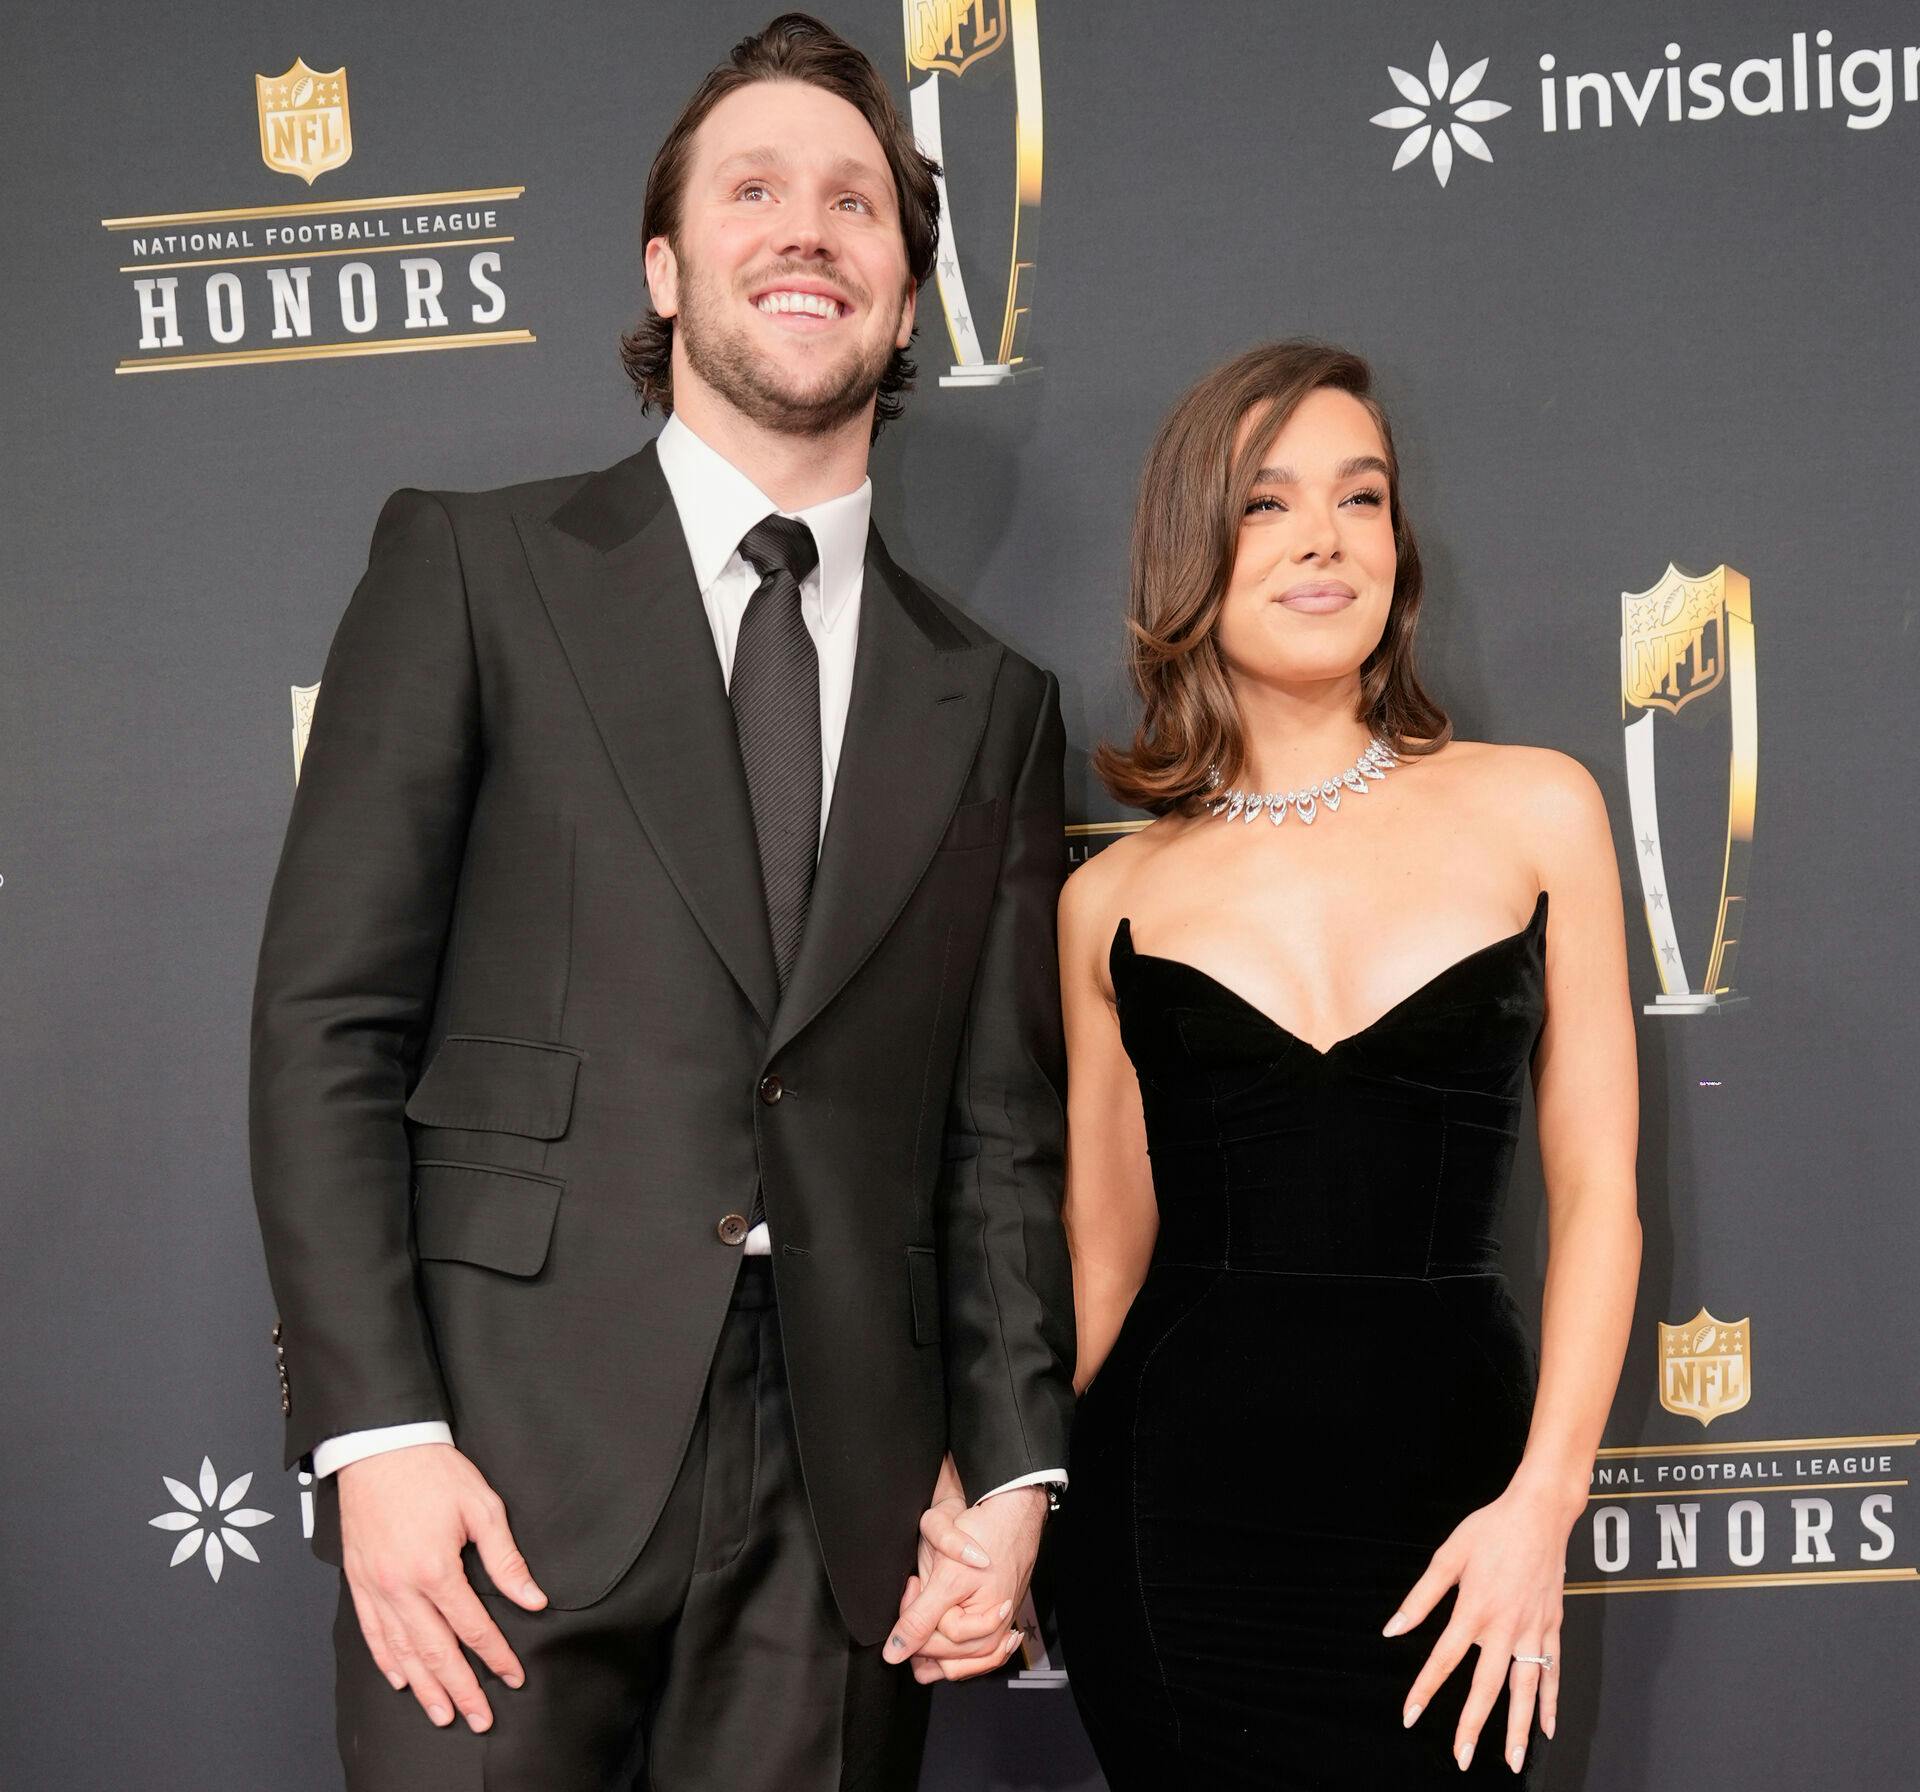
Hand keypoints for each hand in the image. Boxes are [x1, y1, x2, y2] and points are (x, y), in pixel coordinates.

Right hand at [338, 1442, 546, 1732]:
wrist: (382, 1446)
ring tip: (442, 1713)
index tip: (513, 1677)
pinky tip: (401, 1678)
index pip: (472, 1626)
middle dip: (460, 1689)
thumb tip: (531, 1596)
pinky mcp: (358, 1580)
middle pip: (435, 1651)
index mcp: (435, 1569)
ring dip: (424, 1686)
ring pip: (401, 1650)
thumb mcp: (482, 1508)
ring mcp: (376, 1586)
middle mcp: (401, 1586)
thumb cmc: (434, 1470)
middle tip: (479, 1717)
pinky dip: (386, 1659)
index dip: (496, 1656)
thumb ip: (505, 1559)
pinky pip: (371, 1631)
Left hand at [884, 1458, 1045, 1682]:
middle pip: (940, 1657)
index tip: (915, 1582)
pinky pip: (971, 1656)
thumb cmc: (987, 1538)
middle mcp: (994, 1638)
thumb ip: (918, 1618)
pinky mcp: (1000, 1626)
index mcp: (983, 1630)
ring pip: (953, 1662)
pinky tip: (945, 1623)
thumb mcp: (945, 1577)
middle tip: (923, 1587)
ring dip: (935, 1637)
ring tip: (935, 1600)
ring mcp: (999, 1633)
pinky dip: (952, 1647)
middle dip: (924, 1625)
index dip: (911, 1614)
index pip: (928, 1646)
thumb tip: (894, 1654)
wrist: (1013, 1515)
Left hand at [1384, 1475, 1576, 1772]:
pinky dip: (1549, 1702)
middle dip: (1472, 1725)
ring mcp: (1533, 1630)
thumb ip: (1420, 1597)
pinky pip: (1552, 1672)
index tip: (1409, 1715)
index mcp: (1474, 1608)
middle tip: (1462, 1759)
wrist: (1539, 1513)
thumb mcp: (1448, 1556)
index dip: (1424, 1690)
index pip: (1443, 1659)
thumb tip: (1392, 1629)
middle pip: (1487, 1686)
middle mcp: (1505, 1626)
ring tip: (1510, 1760)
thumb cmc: (1490, 1530)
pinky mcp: (1553, 1627)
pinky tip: (1547, 1729)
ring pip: (1525, 1689)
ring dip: (1517, 1727)